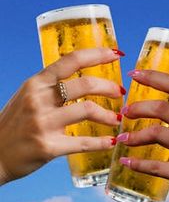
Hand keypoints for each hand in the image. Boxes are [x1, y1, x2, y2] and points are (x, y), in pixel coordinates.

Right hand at [0, 48, 123, 184]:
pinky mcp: (48, 147)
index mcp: (37, 83)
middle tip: (120, 92)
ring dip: (109, 115)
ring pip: (87, 110)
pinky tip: (111, 141)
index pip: (72, 60)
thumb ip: (51, 87)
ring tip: (118, 119)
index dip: (97, 54)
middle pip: (86, 84)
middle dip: (109, 87)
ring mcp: (43, 123)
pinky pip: (83, 142)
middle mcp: (39, 99)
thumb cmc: (15, 123)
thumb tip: (82, 81)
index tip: (116, 54)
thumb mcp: (29, 96)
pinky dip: (101, 142)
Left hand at [118, 70, 168, 201]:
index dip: (153, 77)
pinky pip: (157, 166)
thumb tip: (162, 106)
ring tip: (123, 138)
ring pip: (156, 134)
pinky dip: (138, 164)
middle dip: (137, 108)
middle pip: (162, 108)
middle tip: (125, 112)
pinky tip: (127, 161)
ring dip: (134, 136)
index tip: (135, 74)